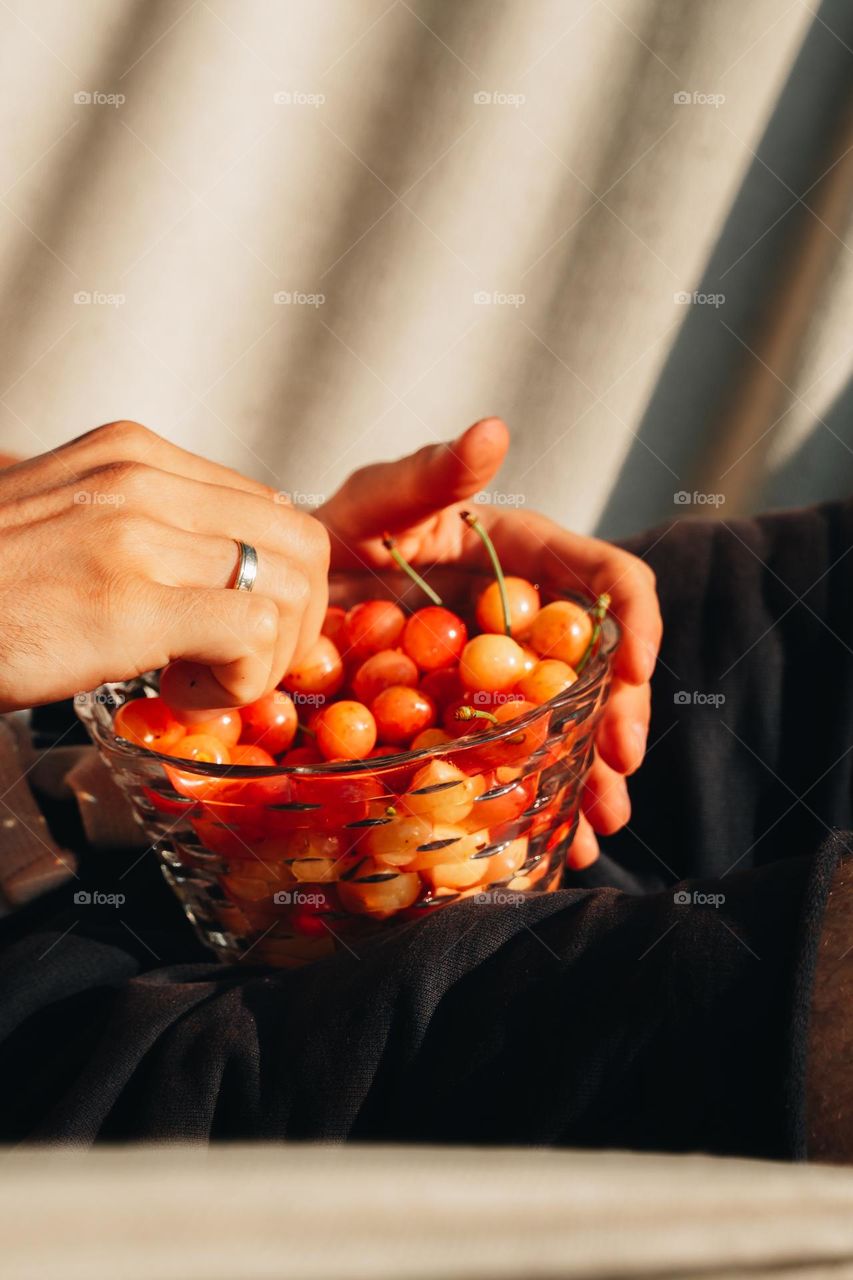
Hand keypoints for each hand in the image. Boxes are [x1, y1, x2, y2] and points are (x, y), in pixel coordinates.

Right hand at [0, 421, 328, 711]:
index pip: (269, 506)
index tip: (251, 629)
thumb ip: (148, 523)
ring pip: (288, 587)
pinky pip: (252, 632)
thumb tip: (228, 561)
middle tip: (249, 666)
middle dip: (298, 619)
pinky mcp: (129, 598)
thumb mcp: (68, 518)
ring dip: (266, 657)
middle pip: (301, 542)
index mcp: (133, 453)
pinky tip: (182, 695)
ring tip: (201, 683)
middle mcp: (144, 476)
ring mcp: (138, 532)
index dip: (281, 581)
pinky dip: (241, 681)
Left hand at [317, 418, 661, 866]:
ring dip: (590, 775)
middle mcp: (526, 622)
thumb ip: (433, 473)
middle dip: (619, 716)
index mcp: (525, 559)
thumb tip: (495, 430)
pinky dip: (535, 799)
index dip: (634, 622)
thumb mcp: (376, 502)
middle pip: (598, 669)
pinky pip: (513, 761)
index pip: (605, 581)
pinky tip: (551, 841)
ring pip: (565, 725)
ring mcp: (501, 677)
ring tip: (598, 824)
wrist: (284, 597)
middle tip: (620, 766)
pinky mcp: (469, 722)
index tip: (636, 669)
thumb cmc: (333, 536)